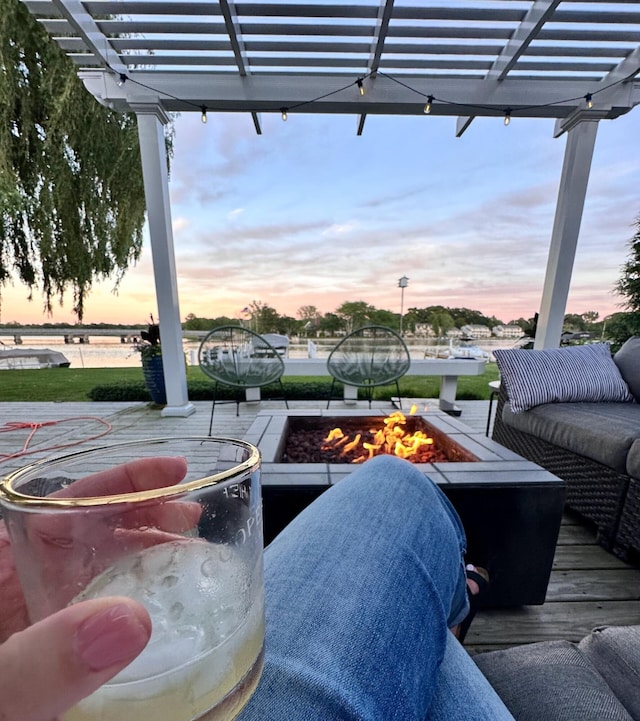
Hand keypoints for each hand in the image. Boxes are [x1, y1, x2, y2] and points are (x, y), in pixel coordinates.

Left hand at [0, 456, 195, 720]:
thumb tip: (132, 621)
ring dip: (143, 557)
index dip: (120, 481)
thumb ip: (40, 665)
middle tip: (195, 520)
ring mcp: (29, 619)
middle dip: (142, 516)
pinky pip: (93, 616)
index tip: (175, 471)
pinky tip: (159, 607)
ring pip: (92, 570)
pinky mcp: (44, 653)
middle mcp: (13, 583)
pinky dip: (130, 603)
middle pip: (85, 530)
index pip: (59, 505)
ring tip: (193, 556)